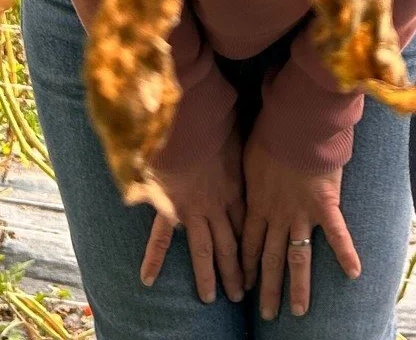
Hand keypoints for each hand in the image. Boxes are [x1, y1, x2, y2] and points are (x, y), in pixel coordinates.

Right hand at [141, 124, 244, 302]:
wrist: (191, 117)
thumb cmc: (219, 119)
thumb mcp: (242, 135)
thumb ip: (248, 146)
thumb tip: (265, 132)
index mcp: (236, 189)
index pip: (247, 226)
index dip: (253, 248)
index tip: (259, 266)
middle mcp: (217, 205)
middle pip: (230, 245)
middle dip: (236, 271)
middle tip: (241, 293)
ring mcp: (193, 209)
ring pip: (203, 250)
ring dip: (208, 276)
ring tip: (212, 298)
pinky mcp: (169, 205)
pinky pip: (161, 237)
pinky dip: (154, 258)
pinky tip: (149, 280)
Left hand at [242, 138, 359, 319]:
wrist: (295, 121)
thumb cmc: (269, 131)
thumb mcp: (246, 155)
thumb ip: (245, 175)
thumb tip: (231, 175)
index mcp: (257, 204)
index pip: (248, 245)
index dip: (245, 267)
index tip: (242, 287)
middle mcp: (277, 215)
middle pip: (270, 260)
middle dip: (268, 289)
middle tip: (268, 314)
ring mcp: (301, 212)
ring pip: (298, 257)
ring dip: (298, 286)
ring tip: (298, 311)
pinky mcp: (325, 204)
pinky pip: (337, 233)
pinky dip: (346, 253)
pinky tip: (354, 273)